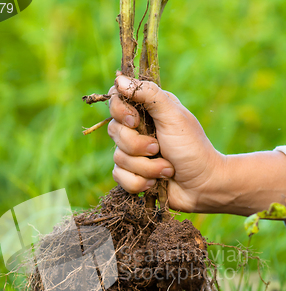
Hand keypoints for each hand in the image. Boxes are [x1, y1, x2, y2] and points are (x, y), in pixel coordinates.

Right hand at [108, 74, 225, 212]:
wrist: (202, 185)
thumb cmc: (192, 147)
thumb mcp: (173, 116)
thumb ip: (149, 95)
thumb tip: (119, 79)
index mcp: (146, 110)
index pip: (115, 101)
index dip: (119, 111)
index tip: (134, 121)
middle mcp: (136, 130)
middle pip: (114, 131)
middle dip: (138, 145)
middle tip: (158, 148)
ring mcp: (133, 154)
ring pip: (118, 158)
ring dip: (146, 167)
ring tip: (167, 169)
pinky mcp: (132, 175)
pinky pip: (120, 178)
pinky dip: (140, 182)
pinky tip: (156, 183)